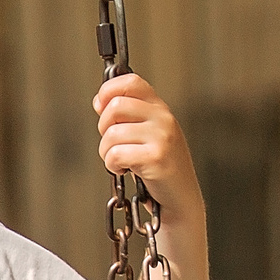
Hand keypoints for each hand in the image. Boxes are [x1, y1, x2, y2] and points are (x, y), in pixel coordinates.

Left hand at [94, 74, 201, 207]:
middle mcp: (164, 118)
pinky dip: (113, 165)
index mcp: (160, 108)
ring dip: (106, 152)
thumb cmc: (159, 166)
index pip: (131, 81)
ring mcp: (162, 137)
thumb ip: (127, 116)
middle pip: (115, 106)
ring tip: (120, 161)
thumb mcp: (147, 134)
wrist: (180, 197)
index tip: (100, 106)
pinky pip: (116, 154)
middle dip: (103, 128)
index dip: (108, 91)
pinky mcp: (156, 158)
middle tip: (112, 144)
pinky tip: (125, 170)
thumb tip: (99, 102)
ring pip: (112, 134)